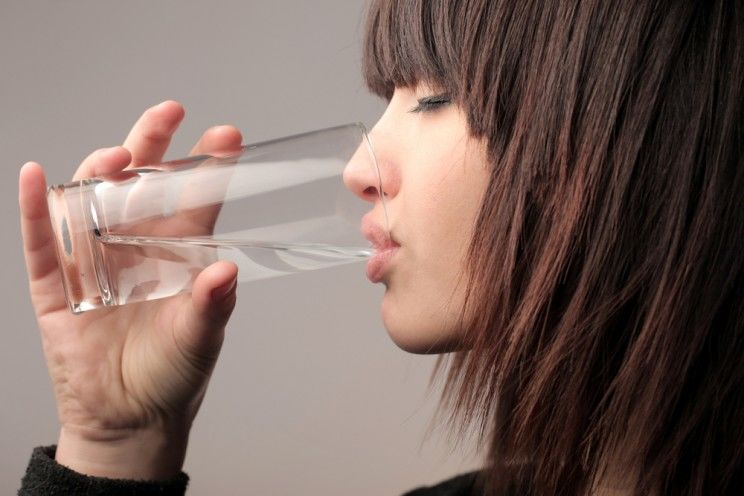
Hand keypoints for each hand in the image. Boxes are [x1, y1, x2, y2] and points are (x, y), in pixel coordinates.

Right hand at [18, 101, 242, 479]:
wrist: (130, 420)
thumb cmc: (172, 375)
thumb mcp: (200, 339)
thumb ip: (211, 306)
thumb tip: (226, 270)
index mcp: (177, 254)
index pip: (194, 200)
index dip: (208, 168)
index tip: (227, 137)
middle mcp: (136, 248)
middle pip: (141, 185)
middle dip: (153, 146)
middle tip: (168, 114)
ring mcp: (94, 263)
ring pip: (91, 202)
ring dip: (99, 173)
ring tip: (116, 159)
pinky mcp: (57, 288)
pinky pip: (43, 245)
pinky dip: (36, 212)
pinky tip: (36, 180)